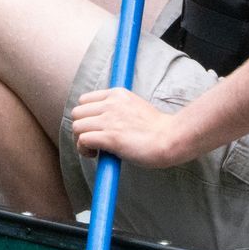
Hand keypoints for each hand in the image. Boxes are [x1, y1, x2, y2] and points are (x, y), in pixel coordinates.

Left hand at [70, 87, 190, 167]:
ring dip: (80, 140)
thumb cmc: (157, 129)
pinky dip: (84, 149)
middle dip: (81, 128)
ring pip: (77, 126)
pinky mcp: (110, 137)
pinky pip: (82, 140)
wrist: (172, 138)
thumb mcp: (135, 107)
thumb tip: (103, 124)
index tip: (95, 128)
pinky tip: (95, 155)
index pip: (85, 100)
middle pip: (77, 113)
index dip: (86, 116)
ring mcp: (110, 120)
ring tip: (94, 150)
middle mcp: (111, 104)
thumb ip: (119, 110)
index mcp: (117, 94)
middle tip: (92, 141)